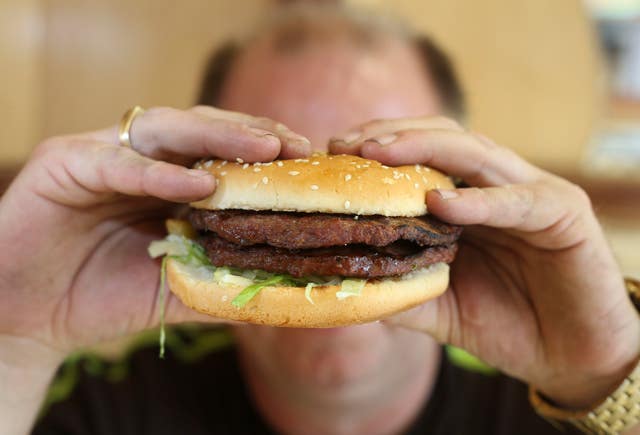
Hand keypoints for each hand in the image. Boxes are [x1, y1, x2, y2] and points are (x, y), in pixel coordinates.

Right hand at [0, 105, 308, 419]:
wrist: (31, 319)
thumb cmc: (103, 297)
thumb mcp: (178, 288)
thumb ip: (224, 280)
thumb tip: (286, 288)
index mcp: (166, 180)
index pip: (222, 152)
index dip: (264, 152)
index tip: (308, 161)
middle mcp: (139, 159)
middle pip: (201, 130)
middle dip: (250, 135)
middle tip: (295, 145)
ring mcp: (101, 154)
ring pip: (165, 130)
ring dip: (216, 137)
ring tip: (264, 149)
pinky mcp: (63, 163)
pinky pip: (116, 161)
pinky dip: (157, 172)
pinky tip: (197, 185)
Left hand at [330, 117, 639, 408]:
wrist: (572, 358)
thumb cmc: (507, 325)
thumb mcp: (441, 308)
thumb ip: (402, 291)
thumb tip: (348, 284)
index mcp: (468, 198)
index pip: (421, 154)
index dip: (378, 146)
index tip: (334, 152)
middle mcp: (497, 185)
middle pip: (444, 137)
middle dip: (393, 136)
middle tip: (347, 145)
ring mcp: (532, 193)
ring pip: (477, 154)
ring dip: (426, 149)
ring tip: (381, 154)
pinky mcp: (565, 213)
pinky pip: (516, 201)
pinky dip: (477, 200)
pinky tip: (439, 202)